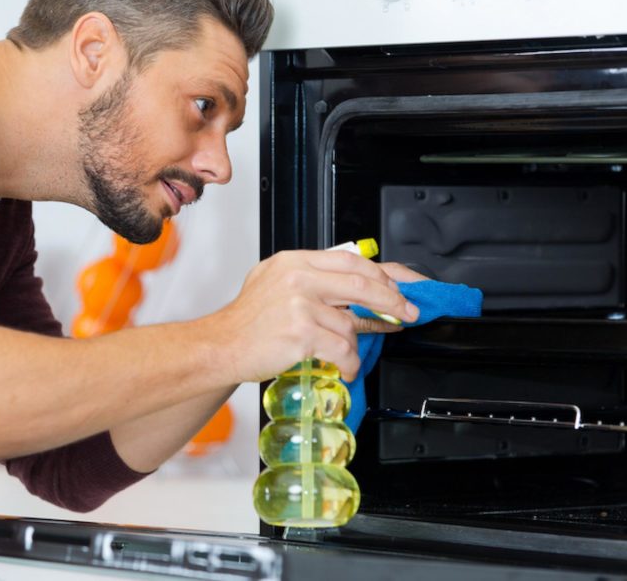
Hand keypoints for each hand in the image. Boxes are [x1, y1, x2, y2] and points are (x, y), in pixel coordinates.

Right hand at [207, 250, 419, 382]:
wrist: (220, 346)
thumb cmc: (247, 321)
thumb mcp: (274, 282)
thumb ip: (311, 278)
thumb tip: (355, 287)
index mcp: (294, 261)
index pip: (350, 260)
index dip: (381, 276)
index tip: (397, 289)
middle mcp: (297, 278)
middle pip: (361, 284)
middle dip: (392, 301)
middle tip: (406, 314)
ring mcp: (299, 305)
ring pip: (351, 323)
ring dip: (357, 343)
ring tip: (350, 353)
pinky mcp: (301, 333)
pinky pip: (341, 348)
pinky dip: (349, 362)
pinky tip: (345, 367)